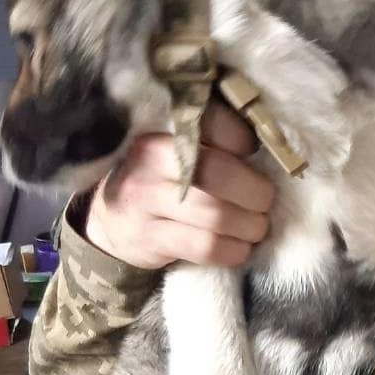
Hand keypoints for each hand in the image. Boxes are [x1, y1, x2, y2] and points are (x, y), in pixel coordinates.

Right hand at [84, 100, 275, 268]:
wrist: (106, 221)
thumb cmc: (156, 179)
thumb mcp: (172, 148)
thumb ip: (209, 141)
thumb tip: (268, 143)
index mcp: (162, 132)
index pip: (212, 123)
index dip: (243, 138)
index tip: (253, 152)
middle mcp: (150, 163)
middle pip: (219, 173)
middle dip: (255, 191)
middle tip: (264, 200)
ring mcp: (146, 203)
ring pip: (216, 215)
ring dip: (250, 225)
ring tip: (256, 226)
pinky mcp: (151, 239)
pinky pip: (206, 247)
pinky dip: (233, 250)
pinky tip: (240, 248)